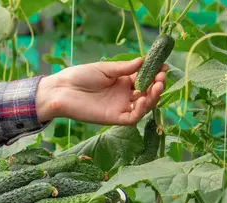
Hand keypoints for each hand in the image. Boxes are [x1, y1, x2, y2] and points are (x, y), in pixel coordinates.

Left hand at [35, 58, 166, 125]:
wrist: (62, 90)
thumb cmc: (80, 76)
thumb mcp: (105, 69)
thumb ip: (124, 68)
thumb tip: (143, 61)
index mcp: (122, 81)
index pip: (144, 78)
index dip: (155, 73)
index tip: (164, 66)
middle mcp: (123, 95)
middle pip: (147, 93)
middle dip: (157, 85)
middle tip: (162, 77)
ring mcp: (120, 107)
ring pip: (143, 106)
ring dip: (153, 97)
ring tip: (158, 85)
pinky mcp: (114, 118)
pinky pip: (133, 117)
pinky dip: (142, 110)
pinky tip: (144, 99)